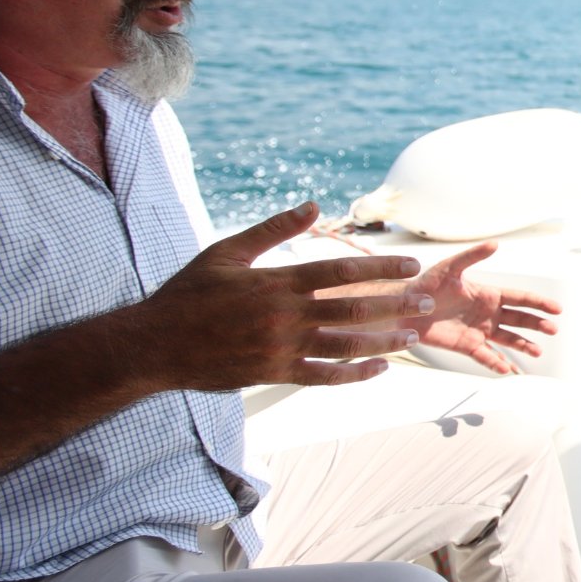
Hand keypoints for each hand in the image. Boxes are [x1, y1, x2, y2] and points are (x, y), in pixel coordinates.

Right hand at [144, 204, 431, 389]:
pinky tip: (377, 369)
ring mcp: (280, 347)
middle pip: (352, 308)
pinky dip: (352, 374)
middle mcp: (283, 315)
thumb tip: (312, 206)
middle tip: (426, 301)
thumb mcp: (226, 252)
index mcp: (275, 282)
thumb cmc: (188, 294)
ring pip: (344, 344)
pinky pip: (321, 375)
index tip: (411, 265)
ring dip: (383, 340)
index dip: (381, 267)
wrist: (154, 345)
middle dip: (394, 303)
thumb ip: (272, 230)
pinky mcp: (273, 373)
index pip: (340, 271)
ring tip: (412, 337)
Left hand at [405, 242, 559, 374]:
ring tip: (538, 352)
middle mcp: (488, 313)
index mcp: (489, 295)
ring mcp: (479, 331)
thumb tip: (495, 243)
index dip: (539, 303)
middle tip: (553, 330)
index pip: (520, 299)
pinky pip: (485, 356)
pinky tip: (506, 369)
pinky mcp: (466, 346)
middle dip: (537, 325)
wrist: (405, 308)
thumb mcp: (449, 268)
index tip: (557, 309)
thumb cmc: (426, 284)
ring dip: (523, 345)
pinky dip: (496, 363)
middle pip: (519, 320)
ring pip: (508, 340)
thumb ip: (472, 256)